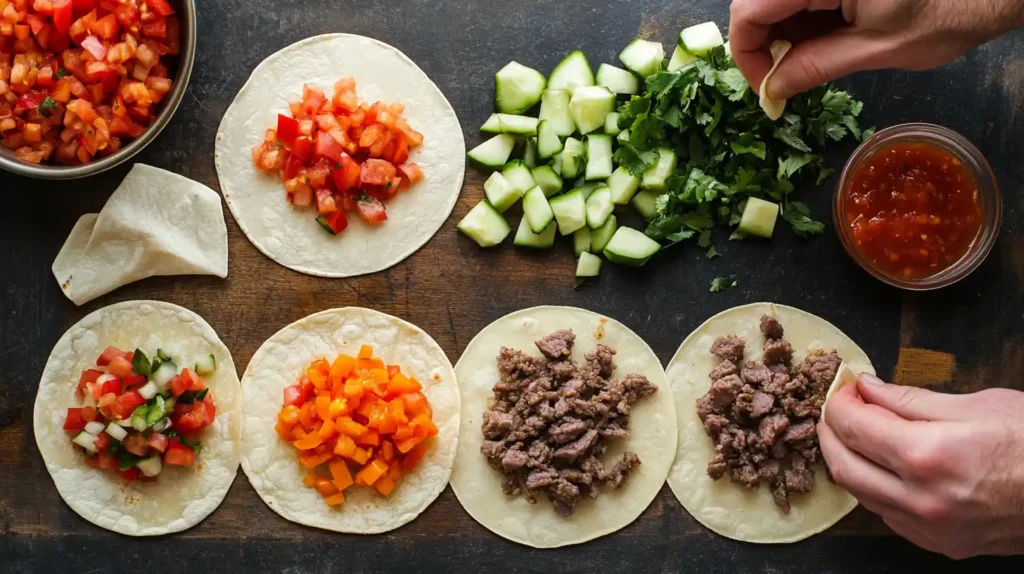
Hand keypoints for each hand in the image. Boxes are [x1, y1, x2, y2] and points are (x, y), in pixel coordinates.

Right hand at [729, 0, 1023, 100]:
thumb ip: (815, 67)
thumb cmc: (945, 13)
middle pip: (755, 4)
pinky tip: (828, 36)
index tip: (765, 87)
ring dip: (785, 34)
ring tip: (816, 57)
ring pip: (774, 1)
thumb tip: (772, 91)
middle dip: (764, 45)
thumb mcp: (876, 48)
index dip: (747, 54)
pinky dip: (805, 19)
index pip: (749, 13)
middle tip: (786, 79)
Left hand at [819, 373, 1023, 558]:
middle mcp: (922, 499)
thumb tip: (867, 387)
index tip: (843, 388)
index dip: (839, 402)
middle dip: (831, 433)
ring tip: (858, 434)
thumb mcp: (974, 404)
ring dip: (848, 461)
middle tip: (839, 409)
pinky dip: (874, 488)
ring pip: (861, 495)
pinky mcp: (942, 545)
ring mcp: (931, 529)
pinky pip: (887, 516)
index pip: (854, 427)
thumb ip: (908, 399)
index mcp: (927, 456)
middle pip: (843, 465)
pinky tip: (884, 467)